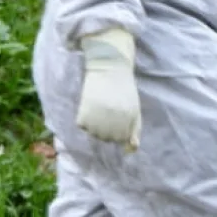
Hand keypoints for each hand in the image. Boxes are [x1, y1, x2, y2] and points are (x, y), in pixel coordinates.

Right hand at [75, 29, 141, 152]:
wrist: (109, 67)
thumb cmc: (124, 88)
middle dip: (106, 128)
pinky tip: (89, 104)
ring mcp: (98, 119)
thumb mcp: (134, 109)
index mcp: (128, 121)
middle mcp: (113, 123)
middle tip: (106, 109)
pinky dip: (83, 117)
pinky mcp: (83, 113)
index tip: (117, 115)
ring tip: (98, 106)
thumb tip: (131, 150)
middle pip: (106, 138)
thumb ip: (134, 130)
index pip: (120, 139)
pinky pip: (81, 124)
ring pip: (93, 133)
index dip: (118, 130)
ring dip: (94, 124)